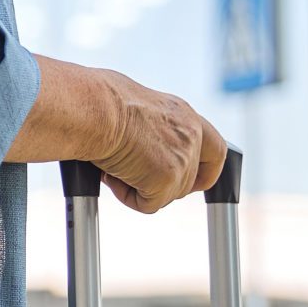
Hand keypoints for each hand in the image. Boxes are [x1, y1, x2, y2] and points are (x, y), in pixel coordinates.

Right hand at [90, 69, 225, 214]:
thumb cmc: (99, 102)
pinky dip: (126, 195)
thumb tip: (138, 146)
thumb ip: (151, 128)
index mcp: (183, 114)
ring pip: (166, 195)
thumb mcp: (135, 108)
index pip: (214, 150)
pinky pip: (148, 204)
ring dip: (137, 186)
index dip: (204, 170)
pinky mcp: (167, 179)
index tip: (191, 181)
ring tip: (114, 163)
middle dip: (159, 184)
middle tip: (130, 171)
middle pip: (187, 181)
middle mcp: (190, 135)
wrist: (93, 108)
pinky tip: (112, 173)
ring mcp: (182, 158)